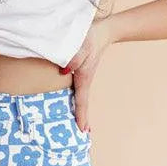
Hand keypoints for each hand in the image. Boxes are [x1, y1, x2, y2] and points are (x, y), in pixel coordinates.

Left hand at [58, 16, 113, 132]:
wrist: (102, 30)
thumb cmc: (91, 37)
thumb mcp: (83, 45)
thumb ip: (74, 58)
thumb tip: (64, 70)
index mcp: (84, 77)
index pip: (82, 100)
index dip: (82, 115)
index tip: (84, 131)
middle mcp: (83, 79)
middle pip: (80, 102)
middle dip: (81, 118)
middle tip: (83, 135)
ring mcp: (81, 76)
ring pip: (78, 96)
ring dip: (78, 109)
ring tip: (80, 124)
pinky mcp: (79, 71)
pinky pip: (75, 88)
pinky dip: (76, 99)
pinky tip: (71, 101)